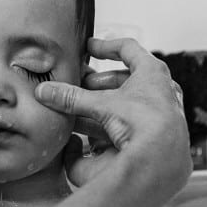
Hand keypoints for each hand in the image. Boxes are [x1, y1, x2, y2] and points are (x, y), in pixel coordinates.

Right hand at [35, 37, 190, 195]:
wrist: (163, 159)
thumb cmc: (145, 122)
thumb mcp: (102, 104)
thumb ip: (72, 97)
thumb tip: (44, 91)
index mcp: (152, 73)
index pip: (128, 49)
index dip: (105, 46)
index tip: (89, 47)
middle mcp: (158, 93)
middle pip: (124, 81)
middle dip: (98, 83)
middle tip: (79, 84)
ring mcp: (155, 117)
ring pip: (122, 105)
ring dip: (97, 106)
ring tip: (74, 109)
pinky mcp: (148, 139)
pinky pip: (122, 127)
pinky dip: (102, 128)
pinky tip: (85, 134)